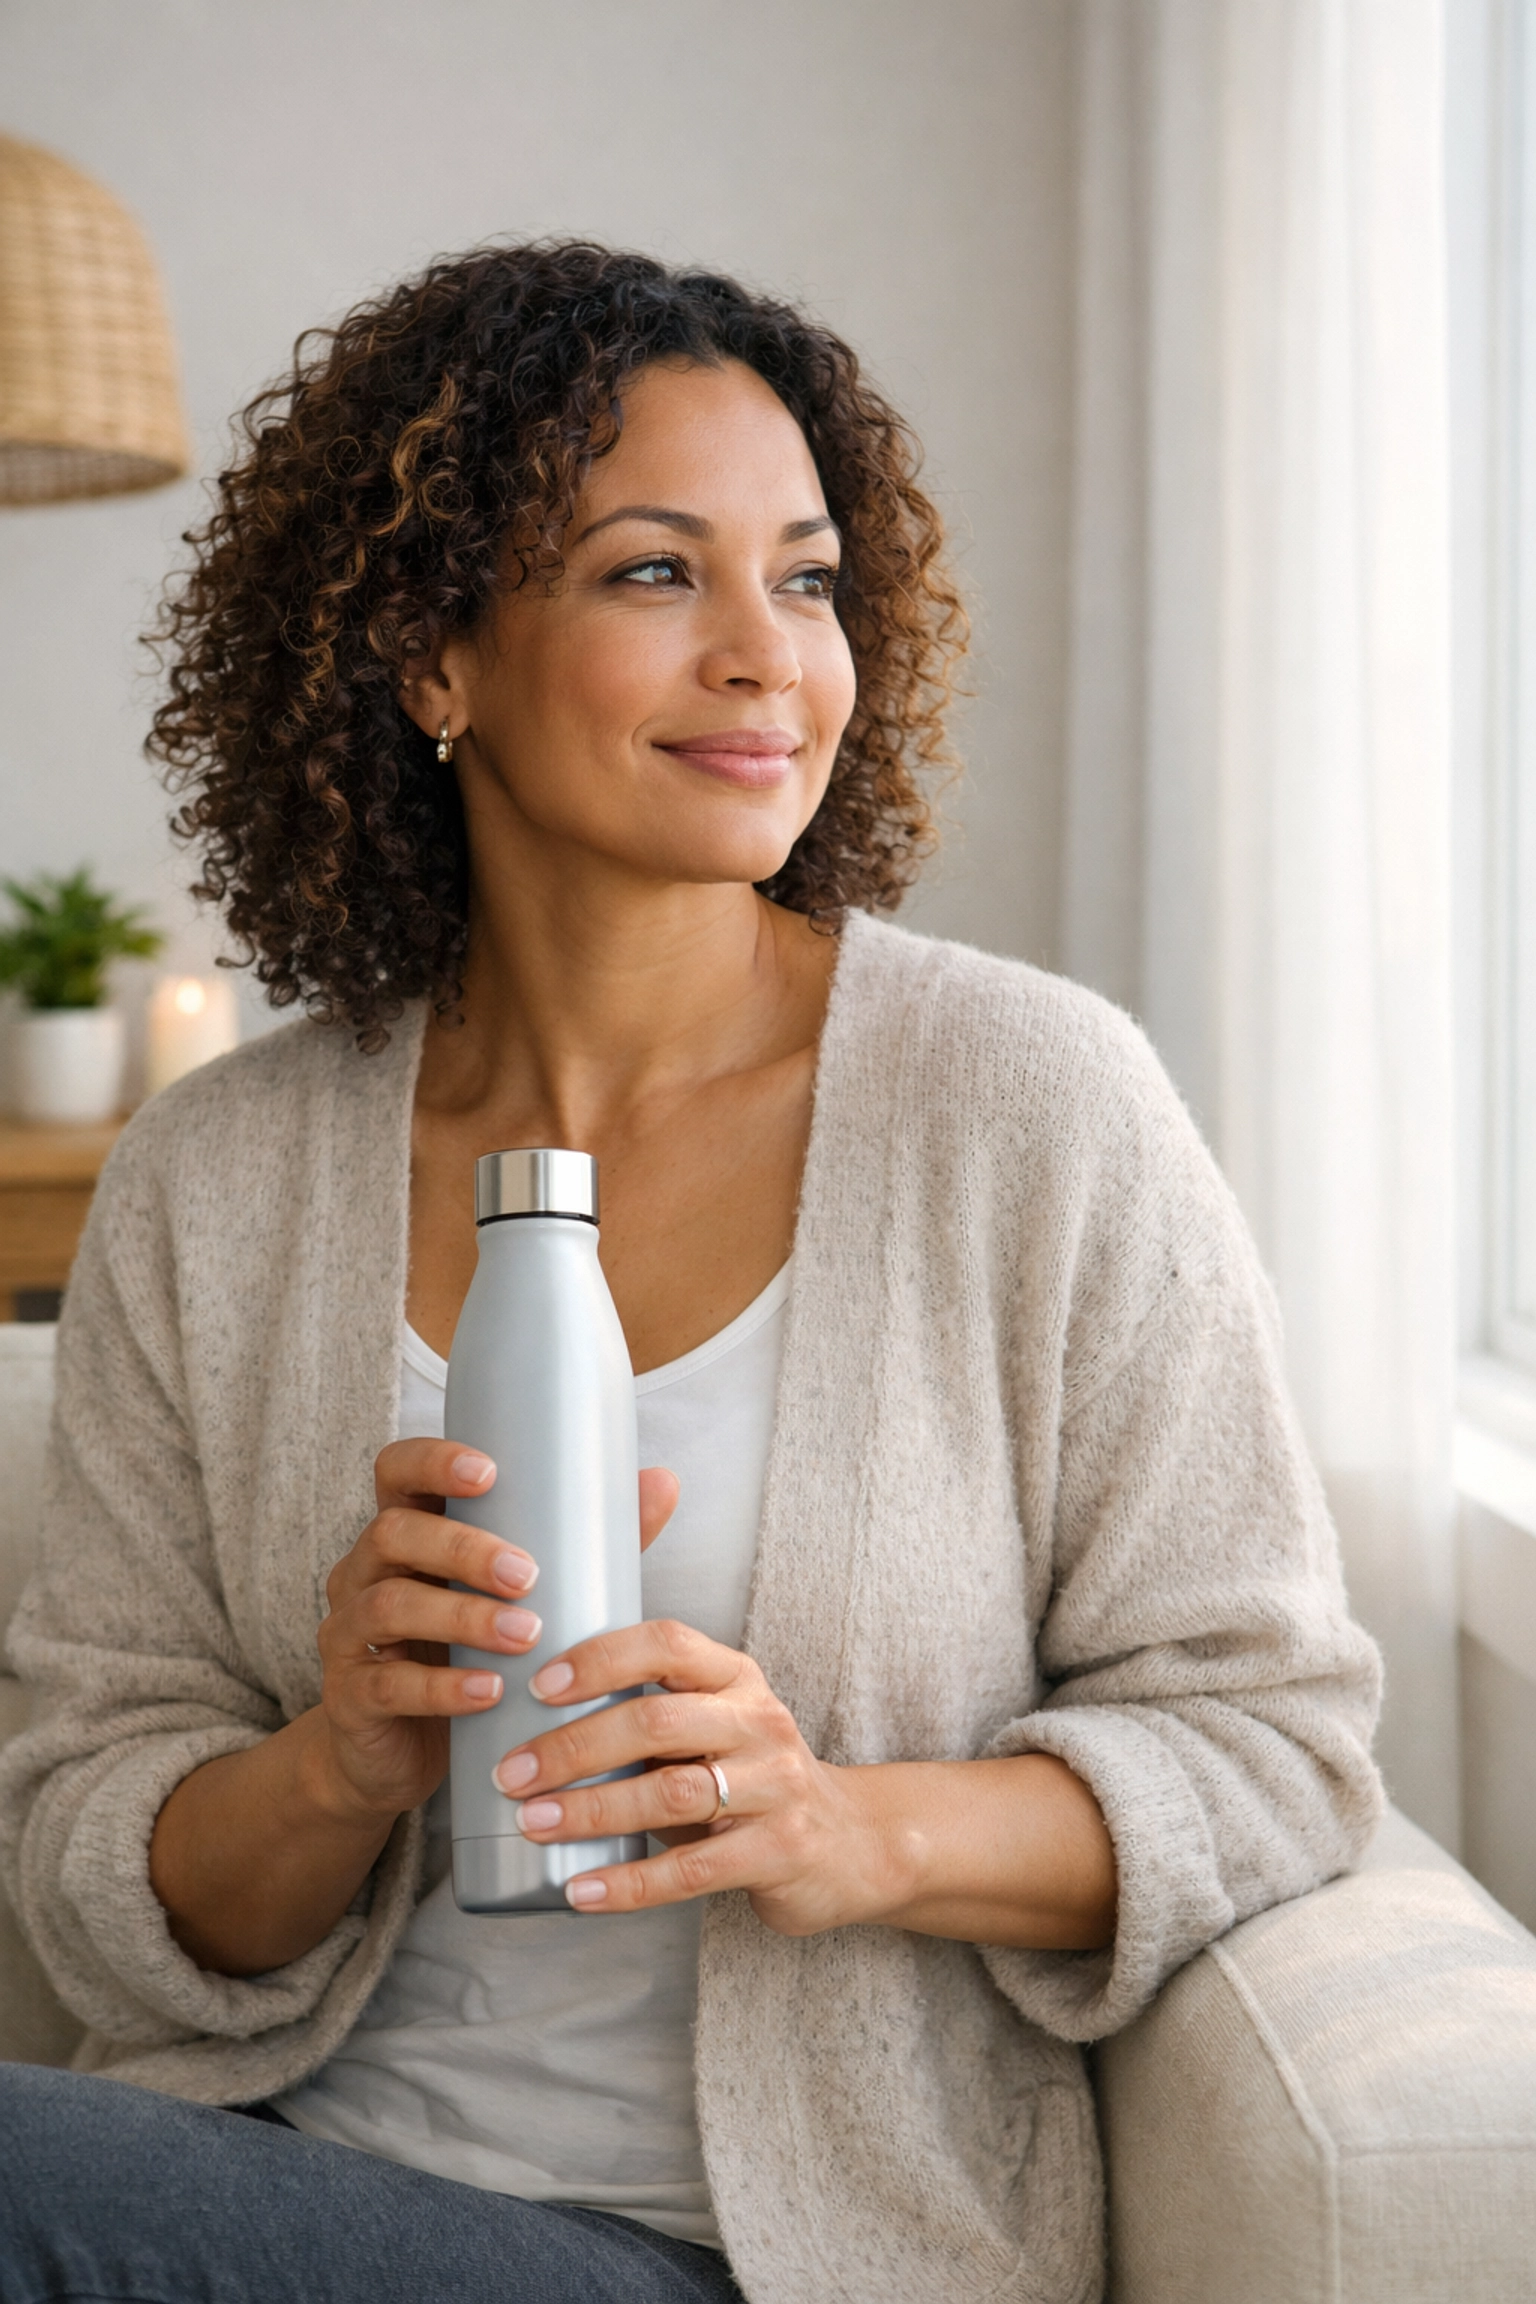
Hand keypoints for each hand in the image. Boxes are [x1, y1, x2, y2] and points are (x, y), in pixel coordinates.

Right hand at [314, 1440, 678, 1824]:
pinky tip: (490, 1692)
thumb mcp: (520, 1597)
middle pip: (393, 1532)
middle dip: (463, 1548)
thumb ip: (583, 1543)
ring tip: (525, 1637)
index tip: (491, 1473)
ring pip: (389, 1604)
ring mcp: (348, 1632)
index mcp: (407, 1531)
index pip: (397, 1469)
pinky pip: (386, 1682)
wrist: (399, 1751)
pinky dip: (442, 1687)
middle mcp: (365, 1570)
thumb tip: (662, 1482)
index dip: (434, 1461)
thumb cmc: (469, 1653)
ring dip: (462, 1616)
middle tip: (530, 1576)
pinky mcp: (349, 1695)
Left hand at [493, 1620, 893, 1934]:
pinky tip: (581, 1890)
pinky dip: (628, 1884)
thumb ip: (652, 1718)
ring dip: (591, 1811)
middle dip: (574, 1747)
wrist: (853, 1842)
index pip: (667, 1644)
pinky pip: (692, 1871)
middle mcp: (760, 1722)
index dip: (600, 1659)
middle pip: (656, 1721)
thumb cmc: (753, 1780)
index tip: (538, 1687)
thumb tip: (535, 1727)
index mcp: (737, 1678)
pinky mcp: (779, 1852)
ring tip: (532, 1824)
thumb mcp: (717, 1728)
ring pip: (670, 1794)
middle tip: (512, 1774)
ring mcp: (776, 1788)